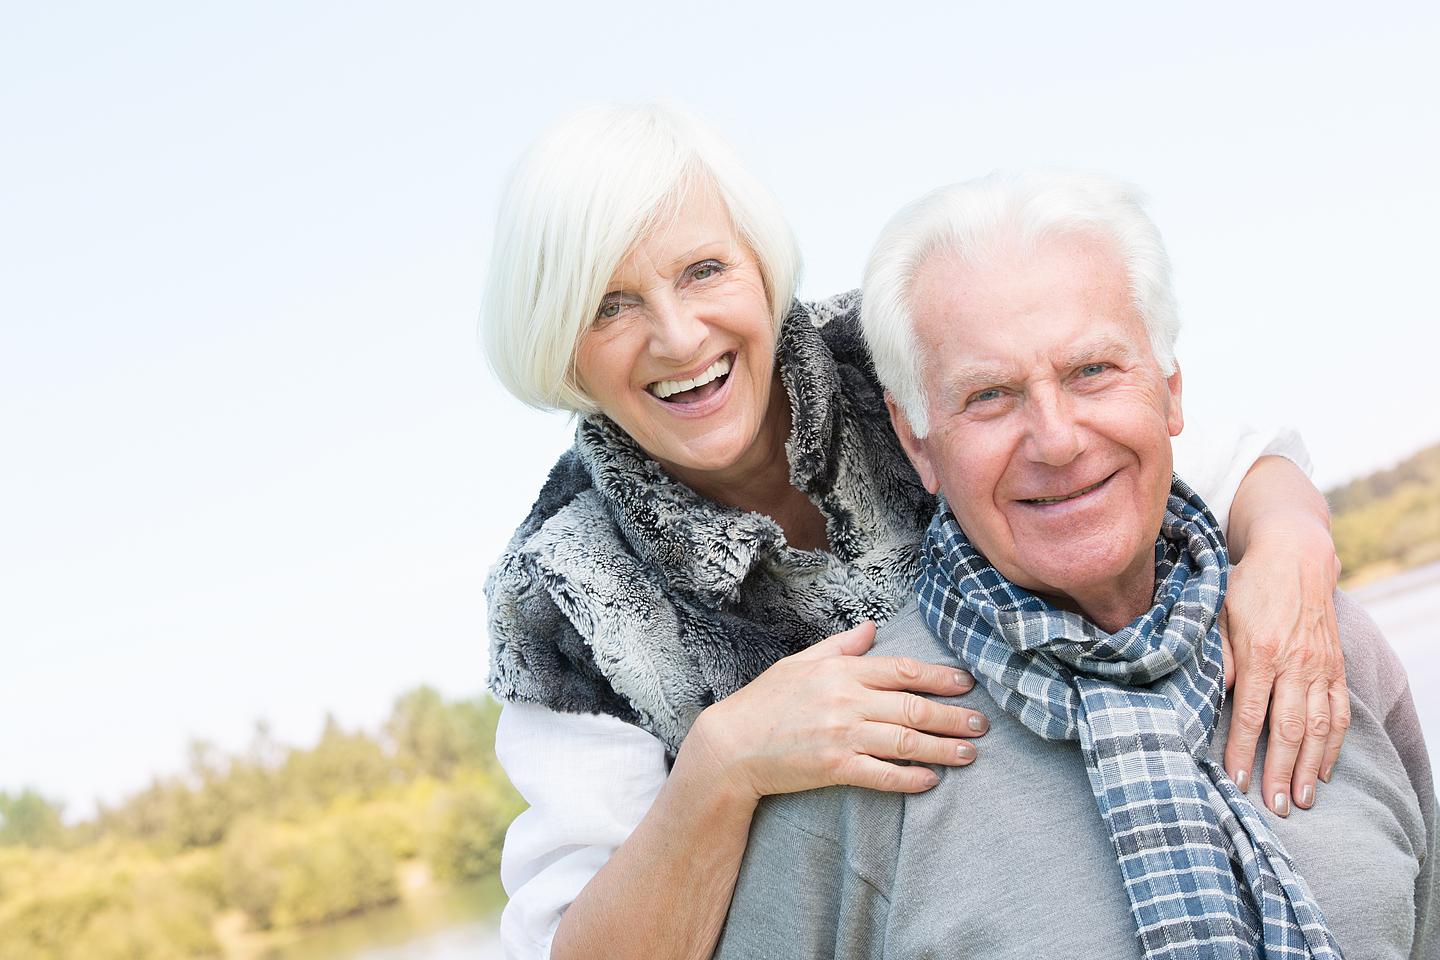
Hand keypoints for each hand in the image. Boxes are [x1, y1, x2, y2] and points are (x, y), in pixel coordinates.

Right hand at [686, 621, 987, 801]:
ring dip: (942, 748)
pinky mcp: (834, 767)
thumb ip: (840, 646)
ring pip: (906, 742)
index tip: (966, 684)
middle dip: (953, 716)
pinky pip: (883, 774)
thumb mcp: (800, 662)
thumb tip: (872, 628)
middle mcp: (846, 701)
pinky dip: (910, 778)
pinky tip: (931, 780)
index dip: (941, 677)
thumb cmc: (765, 701)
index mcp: (841, 671)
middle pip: (913, 707)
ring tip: (969, 754)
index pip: (903, 670)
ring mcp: (841, 735)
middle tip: (982, 724)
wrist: (732, 745)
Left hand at [1219, 534, 1348, 816]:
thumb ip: (1216, 654)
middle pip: (1289, 729)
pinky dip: (1335, 744)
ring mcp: (1320, 666)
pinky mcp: (1336, 665)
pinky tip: (1326, 768)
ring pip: (1319, 727)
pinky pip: (1339, 712)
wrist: (1296, 555)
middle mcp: (1295, 663)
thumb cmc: (1248, 585)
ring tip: (1302, 799)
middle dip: (1281, 771)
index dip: (1242, 750)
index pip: (1251, 713)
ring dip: (1312, 767)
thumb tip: (1211, 693)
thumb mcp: (1219, 612)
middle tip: (1276, 806)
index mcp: (1260, 652)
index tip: (1236, 780)